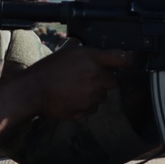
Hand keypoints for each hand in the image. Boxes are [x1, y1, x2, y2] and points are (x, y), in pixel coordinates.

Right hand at [0, 45, 133, 136]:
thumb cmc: (48, 70)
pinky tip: (71, 99)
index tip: (131, 62)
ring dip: (94, 94)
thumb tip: (101, 57)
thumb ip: (88, 55)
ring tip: (75, 89)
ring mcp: (91, 96)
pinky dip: (85, 105)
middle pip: (112, 81)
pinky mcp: (85, 110)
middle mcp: (95, 77)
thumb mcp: (68, 53)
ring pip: (102, 97)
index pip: (120, 58)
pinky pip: (92, 108)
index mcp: (91, 59)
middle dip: (102, 81)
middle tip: (85, 79)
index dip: (129, 60)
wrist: (32, 90)